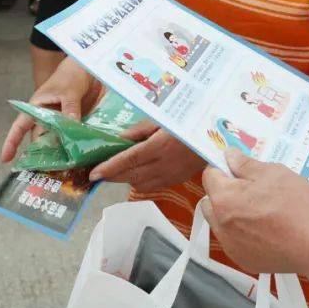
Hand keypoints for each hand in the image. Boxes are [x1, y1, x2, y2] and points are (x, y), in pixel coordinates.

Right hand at [0, 58, 101, 162]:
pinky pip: (76, 139)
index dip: (11, 142)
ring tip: (68, 171)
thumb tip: (71, 126)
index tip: (5, 159)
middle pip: (42, 142)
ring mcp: (63, 124)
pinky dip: (79, 148)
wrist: (89, 68)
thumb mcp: (68, 90)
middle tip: (49, 174)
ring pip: (59, 144)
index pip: (20, 127)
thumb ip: (69, 108)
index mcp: (37, 108)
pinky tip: (84, 160)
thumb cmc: (70, 75)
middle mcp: (48, 120)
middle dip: (44, 157)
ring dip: (63, 155)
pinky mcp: (78, 125)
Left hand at [90, 127, 206, 189]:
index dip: (109, 167)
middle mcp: (164, 164)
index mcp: (160, 146)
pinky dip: (138, 182)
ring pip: (139, 184)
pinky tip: (134, 174)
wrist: (214, 138)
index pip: (129, 159)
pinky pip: (150, 187)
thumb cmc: (187, 122)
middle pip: (130, 175)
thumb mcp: (162, 120)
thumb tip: (117, 140)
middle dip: (111, 175)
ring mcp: (170, 176)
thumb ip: (139, 131)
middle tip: (97, 172)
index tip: (93, 173)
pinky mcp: (175, 181)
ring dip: (124, 179)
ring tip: (114, 172)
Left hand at [202, 150, 308, 275]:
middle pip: (210, 200)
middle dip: (223, 190)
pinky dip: (242, 232)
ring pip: (220, 222)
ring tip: (259, 209)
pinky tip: (265, 228)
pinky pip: (233, 240)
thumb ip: (245, 164)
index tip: (240, 166)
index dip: (223, 166)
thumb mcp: (274, 173)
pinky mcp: (242, 260)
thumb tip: (228, 155)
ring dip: (230, 212)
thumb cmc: (297, 204)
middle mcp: (220, 224)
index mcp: (224, 198)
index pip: (210, 175)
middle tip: (250, 187)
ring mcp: (230, 245)